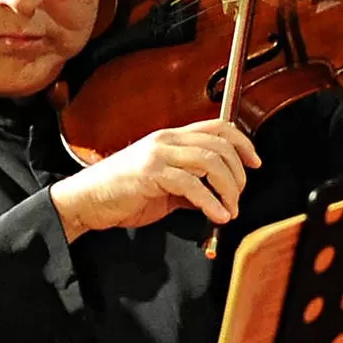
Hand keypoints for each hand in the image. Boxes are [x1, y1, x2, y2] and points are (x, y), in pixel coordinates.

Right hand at [50, 120, 260, 241]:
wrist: (86, 201)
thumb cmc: (123, 194)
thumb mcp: (165, 187)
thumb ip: (192, 186)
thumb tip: (218, 197)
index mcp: (171, 137)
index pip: (218, 127)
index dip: (243, 143)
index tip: (255, 162)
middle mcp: (167, 140)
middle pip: (219, 145)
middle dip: (238, 173)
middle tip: (238, 197)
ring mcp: (158, 154)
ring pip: (210, 162)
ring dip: (228, 189)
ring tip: (230, 210)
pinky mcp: (151, 173)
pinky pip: (192, 185)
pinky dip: (211, 203)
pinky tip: (217, 216)